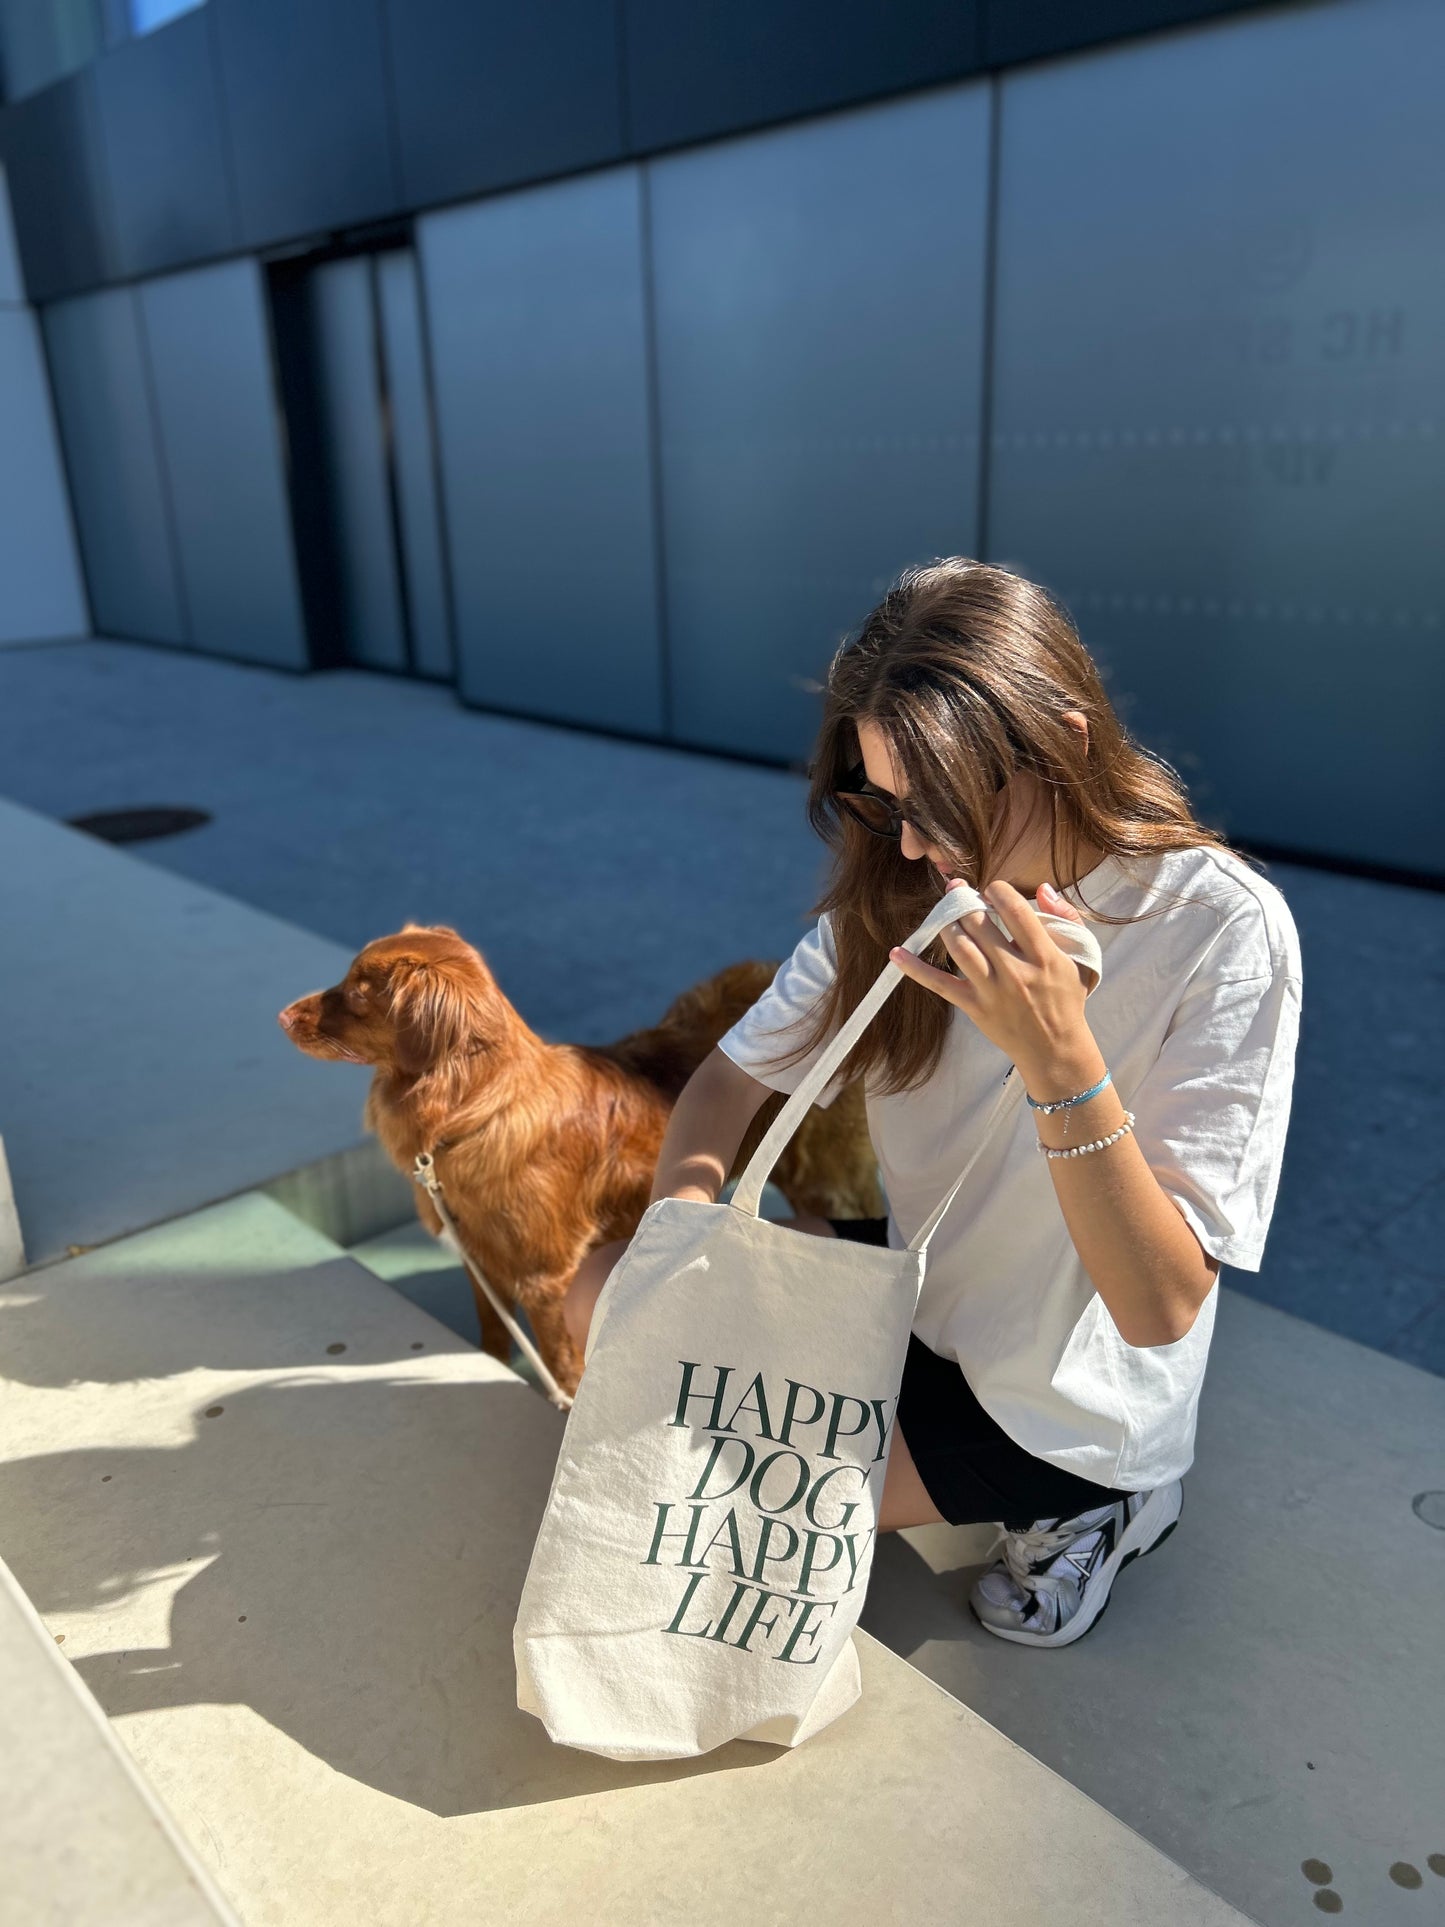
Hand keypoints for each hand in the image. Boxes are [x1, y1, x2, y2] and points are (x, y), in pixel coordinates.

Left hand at [888, 877, 1096, 1083]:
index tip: (992, 888)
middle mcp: (1015, 972)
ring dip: (947, 924)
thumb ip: (1066, 918)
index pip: (1016, 911)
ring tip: (945, 911)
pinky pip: (939, 984)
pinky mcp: (973, 1006)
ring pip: (960, 948)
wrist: (1055, 1049)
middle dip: (964, 901)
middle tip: (957, 890)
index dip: (998, 891)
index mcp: (1043, 956)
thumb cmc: (1066, 998)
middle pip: (981, 926)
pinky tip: (897, 953)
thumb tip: (1042, 888)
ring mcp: (991, 991)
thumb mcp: (1080, 957)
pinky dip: (916, 968)